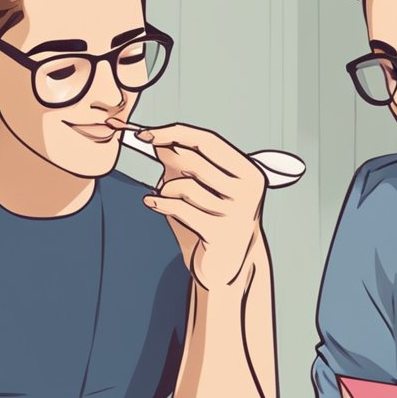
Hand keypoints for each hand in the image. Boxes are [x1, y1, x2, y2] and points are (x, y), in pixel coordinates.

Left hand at [132, 124, 266, 290]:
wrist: (222, 264)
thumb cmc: (209, 218)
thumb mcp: (199, 186)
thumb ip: (183, 161)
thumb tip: (158, 139)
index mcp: (249, 173)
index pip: (209, 141)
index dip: (175, 133)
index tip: (147, 133)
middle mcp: (249, 191)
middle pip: (196, 161)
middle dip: (170, 163)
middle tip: (157, 167)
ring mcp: (236, 213)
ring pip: (185, 186)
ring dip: (166, 190)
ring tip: (161, 196)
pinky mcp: (219, 233)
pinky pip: (180, 208)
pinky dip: (160, 204)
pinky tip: (150, 203)